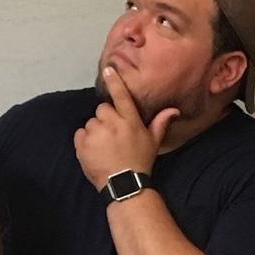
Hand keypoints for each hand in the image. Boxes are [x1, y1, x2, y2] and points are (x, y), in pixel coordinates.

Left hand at [74, 66, 177, 190]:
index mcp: (129, 121)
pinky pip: (80, 133)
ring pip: (91, 122)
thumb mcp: (153, 142)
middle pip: (102, 109)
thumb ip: (160, 122)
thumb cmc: (140, 161)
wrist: (124, 184)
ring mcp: (96, 134)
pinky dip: (85, 139)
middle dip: (106, 118)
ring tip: (104, 146)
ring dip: (95, 130)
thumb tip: (174, 110)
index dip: (114, 81)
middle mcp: (112, 124)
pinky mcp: (82, 145)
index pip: (121, 96)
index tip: (108, 70)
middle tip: (113, 134)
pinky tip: (94, 150)